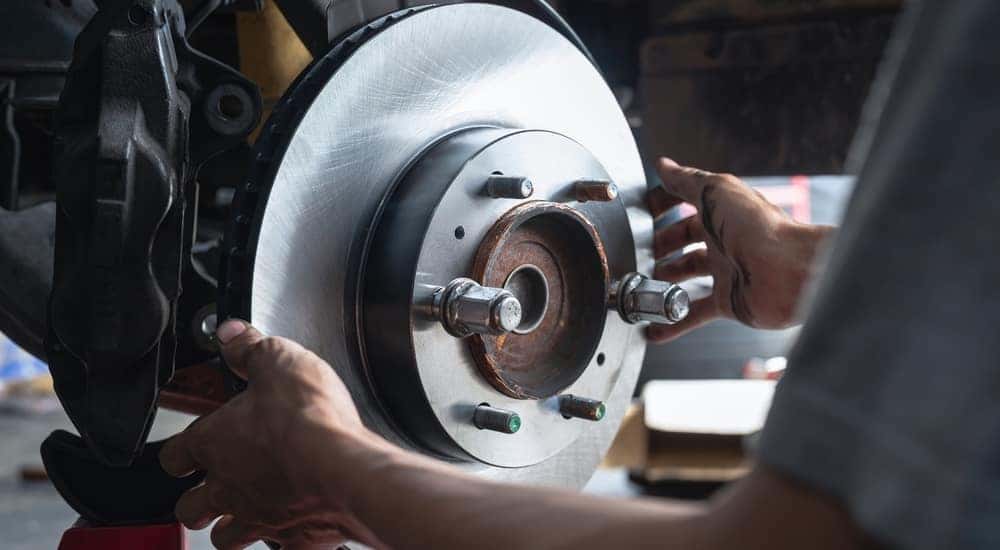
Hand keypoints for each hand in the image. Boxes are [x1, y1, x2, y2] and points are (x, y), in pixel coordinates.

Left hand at [160, 320, 389, 548]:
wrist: (348, 470)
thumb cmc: (310, 421)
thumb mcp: (278, 361)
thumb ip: (250, 348)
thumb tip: (231, 334)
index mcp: (216, 444)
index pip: (174, 456)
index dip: (178, 452)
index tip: (187, 448)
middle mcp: (230, 487)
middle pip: (189, 508)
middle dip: (196, 501)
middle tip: (209, 490)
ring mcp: (260, 518)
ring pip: (225, 538)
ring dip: (232, 527)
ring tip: (247, 513)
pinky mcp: (295, 539)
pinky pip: (281, 548)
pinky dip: (285, 540)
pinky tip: (296, 527)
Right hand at [646, 158, 833, 342]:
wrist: (790, 272)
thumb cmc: (762, 229)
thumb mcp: (716, 192)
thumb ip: (687, 181)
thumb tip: (665, 166)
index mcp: (721, 213)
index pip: (687, 205)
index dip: (665, 206)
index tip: (645, 211)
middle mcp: (724, 241)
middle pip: (686, 242)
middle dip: (662, 247)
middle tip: (640, 252)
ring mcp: (726, 272)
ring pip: (688, 277)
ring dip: (665, 282)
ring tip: (643, 287)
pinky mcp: (729, 302)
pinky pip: (694, 314)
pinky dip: (673, 324)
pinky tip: (656, 329)